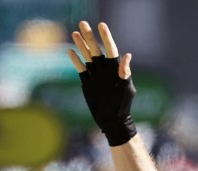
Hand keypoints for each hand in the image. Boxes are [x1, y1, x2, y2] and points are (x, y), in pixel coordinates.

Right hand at [68, 21, 136, 145]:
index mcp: (115, 69)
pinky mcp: (87, 82)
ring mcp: (95, 75)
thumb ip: (125, 72)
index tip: (101, 25)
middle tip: (83, 23)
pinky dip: (76, 60)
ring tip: (75, 33)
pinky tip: (71, 51)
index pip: (111, 49)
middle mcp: (105, 69)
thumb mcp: (126, 88)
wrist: (112, 120)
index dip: (106, 37)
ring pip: (87, 56)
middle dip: (89, 36)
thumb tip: (127, 55)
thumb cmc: (123, 105)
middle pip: (96, 49)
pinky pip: (81, 69)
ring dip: (81, 45)